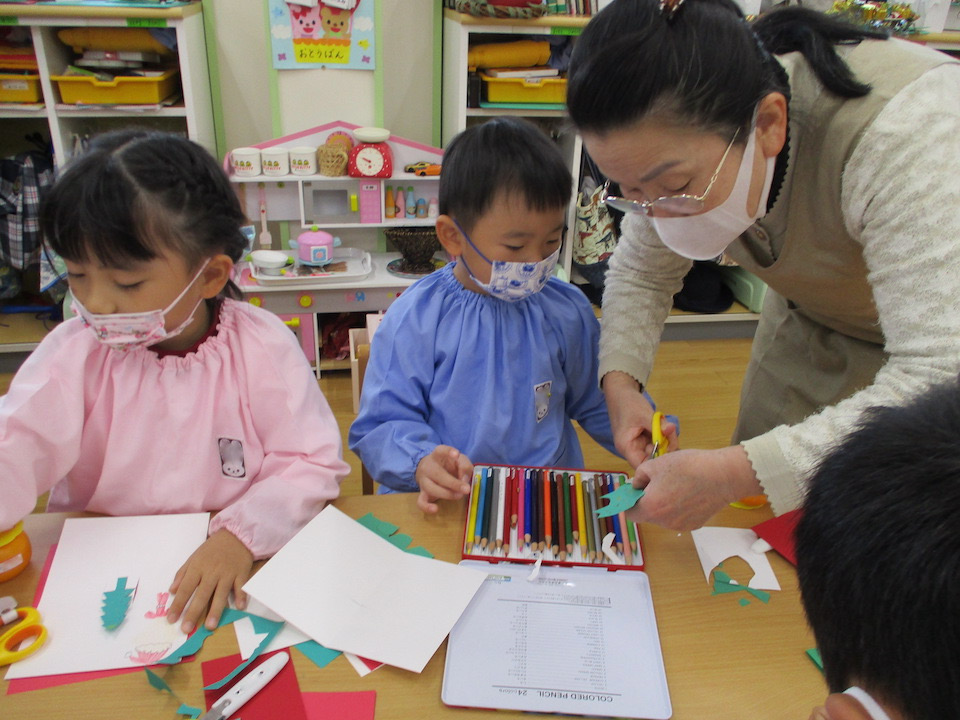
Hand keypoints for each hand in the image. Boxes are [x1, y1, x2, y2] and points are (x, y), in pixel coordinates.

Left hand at [167, 529, 253, 632]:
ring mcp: (228, 573)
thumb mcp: (194, 557)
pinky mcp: (242, 573)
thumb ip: (182, 573)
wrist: (236, 535)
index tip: (171, 619)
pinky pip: (241, 587)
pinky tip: (239, 607)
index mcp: (198, 567)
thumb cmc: (212, 549)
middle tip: (186, 629)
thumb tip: (172, 591)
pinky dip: (241, 596)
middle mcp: (212, 572)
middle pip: (202, 594)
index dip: (178, 604)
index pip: (186, 588)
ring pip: (221, 594)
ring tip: (210, 626)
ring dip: (215, 610)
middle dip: (193, 612)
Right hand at [416, 445, 472, 513]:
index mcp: (437, 455)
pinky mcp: (422, 493)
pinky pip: (421, 501)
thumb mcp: (459, 461)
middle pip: (438, 474)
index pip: (441, 450)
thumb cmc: (447, 465)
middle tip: (466, 489)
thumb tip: (464, 479)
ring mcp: (424, 481)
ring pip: (431, 488)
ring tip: (459, 496)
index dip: (448, 452)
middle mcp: (428, 467)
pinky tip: (435, 509)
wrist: (429, 470)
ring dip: (447, 494)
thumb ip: (465, 466)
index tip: (456, 455)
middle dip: (453, 483)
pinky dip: (426, 507)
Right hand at [602, 372, 679, 465]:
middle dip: (665, 449)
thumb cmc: (628, 403)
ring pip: (657, 450)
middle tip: (673, 436)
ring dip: (666, 441)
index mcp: (627, 447)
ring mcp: (639, 444)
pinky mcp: (645, 438)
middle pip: (652, 459)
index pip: (642, 466)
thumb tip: (672, 430)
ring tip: (669, 428)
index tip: (670, 455)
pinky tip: (667, 428)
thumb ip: (658, 426)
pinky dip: (664, 436)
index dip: (657, 465)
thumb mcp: (644, 415)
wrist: (621, 391)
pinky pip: (657, 442)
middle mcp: (632, 449)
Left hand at [625, 446, 761, 530]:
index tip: (633, 491)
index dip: (629, 501)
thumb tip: (636, 485)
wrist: (723, 476)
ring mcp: (680, 526)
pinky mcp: (694, 525)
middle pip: (647, 515)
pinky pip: (678, 518)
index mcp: (651, 508)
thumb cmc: (688, 467)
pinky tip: (688, 493)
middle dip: (647, 501)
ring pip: (663, 516)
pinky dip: (678, 508)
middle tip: (656, 484)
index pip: (629, 513)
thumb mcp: (655, 464)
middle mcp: (664, 522)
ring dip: (663, 504)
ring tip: (676, 486)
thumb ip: (639, 477)